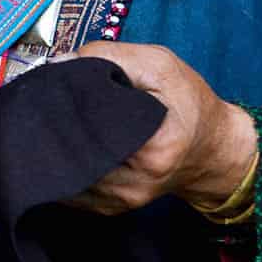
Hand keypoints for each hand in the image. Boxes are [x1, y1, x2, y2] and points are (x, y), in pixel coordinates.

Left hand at [59, 41, 256, 215]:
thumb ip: (109, 56)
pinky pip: (73, 185)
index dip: (66, 98)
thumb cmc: (190, 103)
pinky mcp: (111, 206)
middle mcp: (134, 184)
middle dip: (56, 121)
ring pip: (67, 169)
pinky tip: (68, 139)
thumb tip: (61, 61)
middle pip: (72, 149)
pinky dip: (66, 160)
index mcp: (151, 147)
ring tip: (59, 115)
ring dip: (58, 142)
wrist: (212, 149)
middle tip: (49, 95)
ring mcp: (121, 200)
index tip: (56, 80)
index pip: (88, 121)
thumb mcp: (159, 64)